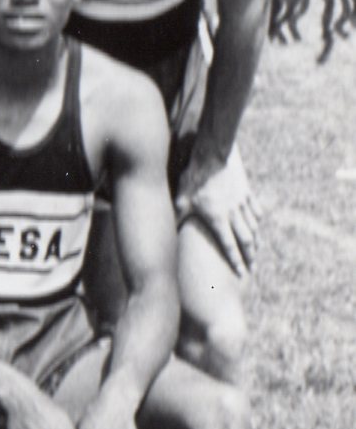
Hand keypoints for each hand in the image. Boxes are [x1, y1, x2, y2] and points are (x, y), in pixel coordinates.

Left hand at [180, 157, 259, 277]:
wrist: (216, 154)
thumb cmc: (193, 177)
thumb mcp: (181, 197)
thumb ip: (180, 216)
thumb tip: (171, 229)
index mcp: (217, 218)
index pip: (228, 245)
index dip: (235, 261)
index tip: (242, 274)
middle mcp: (233, 213)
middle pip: (245, 240)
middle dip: (250, 256)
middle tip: (252, 269)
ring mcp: (242, 202)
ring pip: (253, 226)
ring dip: (255, 241)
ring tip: (255, 252)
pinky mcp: (247, 192)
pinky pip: (255, 210)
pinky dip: (257, 221)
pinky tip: (257, 226)